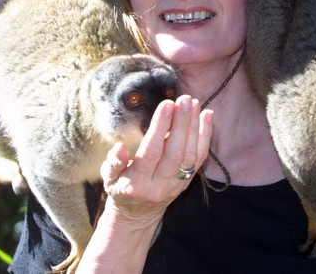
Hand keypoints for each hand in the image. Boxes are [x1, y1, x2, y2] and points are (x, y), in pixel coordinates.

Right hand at [99, 95, 212, 226]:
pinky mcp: (188, 181)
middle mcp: (160, 185)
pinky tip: (207, 115)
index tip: (166, 105)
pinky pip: (200, 158)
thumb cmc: (120, 190)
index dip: (160, 128)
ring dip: (195, 127)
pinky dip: (205, 136)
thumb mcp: (108, 179)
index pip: (152, 152)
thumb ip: (113, 163)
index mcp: (137, 183)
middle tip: (184, 100)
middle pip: (175, 153)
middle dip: (182, 124)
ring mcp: (176, 185)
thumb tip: (119, 147)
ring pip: (190, 155)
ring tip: (194, 103)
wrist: (137, 216)